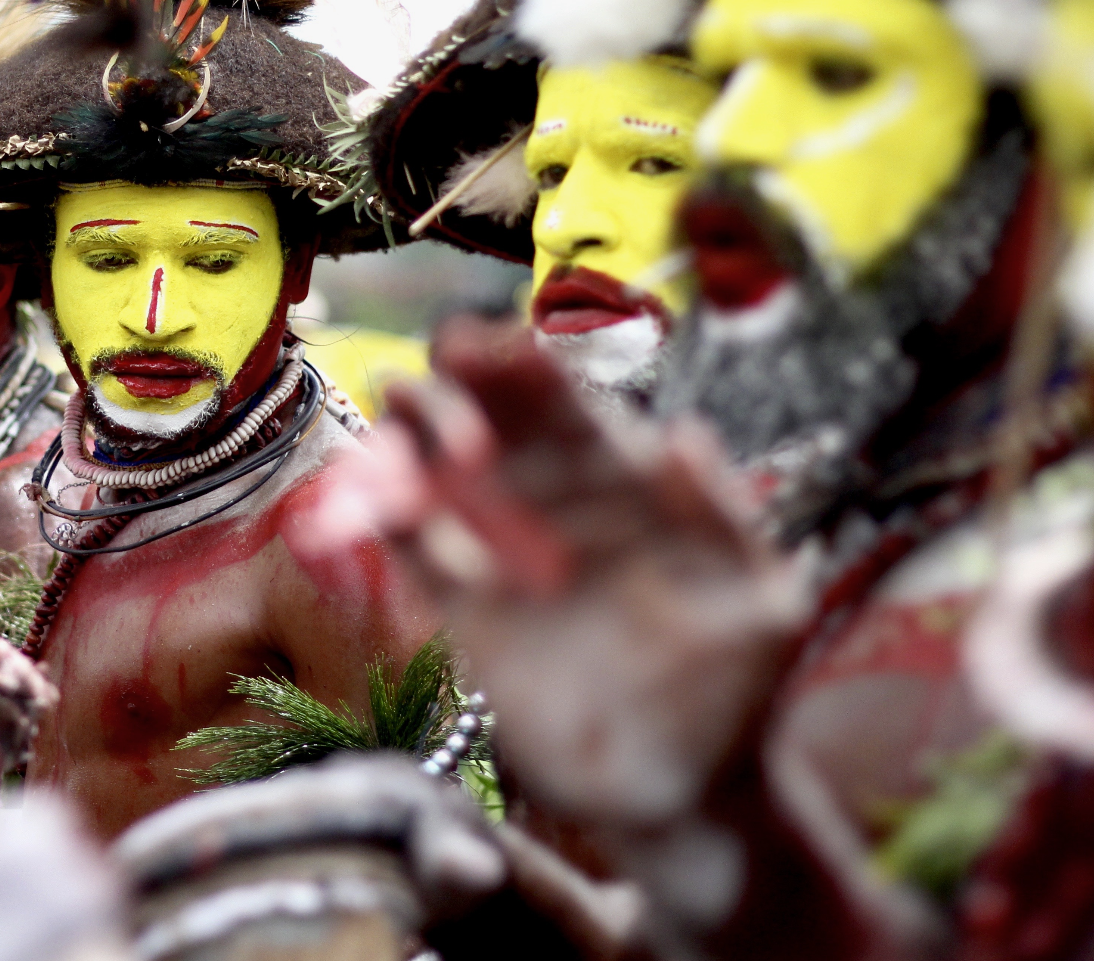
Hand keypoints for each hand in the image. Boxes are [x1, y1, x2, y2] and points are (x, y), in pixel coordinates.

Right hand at [342, 319, 806, 826]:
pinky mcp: (472, 617)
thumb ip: (724, 523)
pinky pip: (421, 556)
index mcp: (633, 492)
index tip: (495, 341)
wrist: (694, 794)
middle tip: (440, 363)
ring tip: (394, 415)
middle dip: (466, 386)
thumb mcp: (764, 607)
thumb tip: (679, 432)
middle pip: (500, 425)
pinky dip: (390, 523)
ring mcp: (512, 558)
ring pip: (448, 476)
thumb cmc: (743, 693)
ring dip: (416, 440)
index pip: (575, 411)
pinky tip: (371, 497)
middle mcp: (563, 510)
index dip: (532, 372)